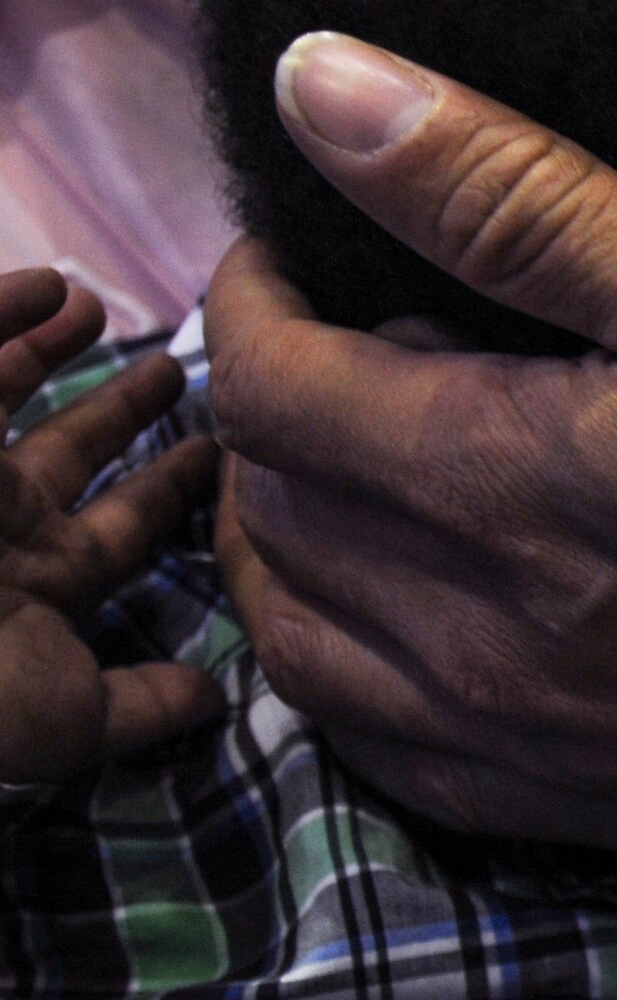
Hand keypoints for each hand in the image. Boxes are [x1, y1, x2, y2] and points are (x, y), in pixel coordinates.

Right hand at [0, 269, 222, 784]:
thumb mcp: (68, 717)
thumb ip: (142, 705)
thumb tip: (212, 699)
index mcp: (40, 578)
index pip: (119, 525)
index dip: (165, 490)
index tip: (213, 456)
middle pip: (66, 448)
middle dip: (117, 410)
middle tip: (173, 370)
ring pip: (0, 391)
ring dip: (46, 346)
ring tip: (91, 303)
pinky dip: (1, 313)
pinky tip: (46, 282)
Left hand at [209, 34, 616, 948]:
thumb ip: (518, 201)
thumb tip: (323, 90)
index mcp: (496, 487)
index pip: (268, 385)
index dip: (253, 293)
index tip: (299, 244)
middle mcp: (475, 637)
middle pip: (270, 517)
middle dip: (271, 410)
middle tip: (355, 340)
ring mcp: (529, 746)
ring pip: (305, 645)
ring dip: (293, 543)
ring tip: (365, 474)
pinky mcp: (596, 816)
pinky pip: (392, 755)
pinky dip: (355, 669)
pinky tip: (421, 629)